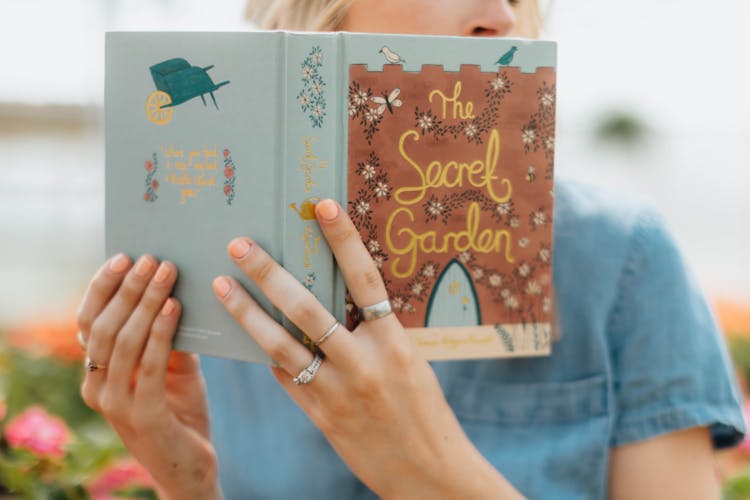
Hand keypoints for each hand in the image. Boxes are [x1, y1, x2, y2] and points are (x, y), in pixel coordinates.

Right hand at [77, 255, 220, 499]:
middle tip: (152, 258)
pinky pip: (149, 366)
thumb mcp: (174, 367)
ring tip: (167, 273)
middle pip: (103, 326)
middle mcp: (97, 387)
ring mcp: (116, 405)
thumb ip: (169, 335)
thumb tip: (177, 286)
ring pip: (123, 342)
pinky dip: (162, 333)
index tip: (122, 256)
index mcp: (97, 372)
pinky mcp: (144, 417)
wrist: (190, 467)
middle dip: (128, 287)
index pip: (88, 321)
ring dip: (146, 302)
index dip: (102, 287)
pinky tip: (176, 308)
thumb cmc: (180, 411)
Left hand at [212, 199, 521, 498]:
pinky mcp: (320, 415)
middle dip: (269, 272)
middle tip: (240, 244)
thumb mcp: (411, 363)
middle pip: (307, 307)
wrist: (428, 473)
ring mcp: (337, 392)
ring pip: (281, 344)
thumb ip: (376, 333)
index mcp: (395, 343)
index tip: (322, 205)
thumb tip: (336, 301)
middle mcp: (364, 363)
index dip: (343, 239)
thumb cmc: (426, 412)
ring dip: (248, 312)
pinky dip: (269, 353)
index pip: (366, 279)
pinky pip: (286, 377)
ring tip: (221, 285)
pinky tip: (251, 334)